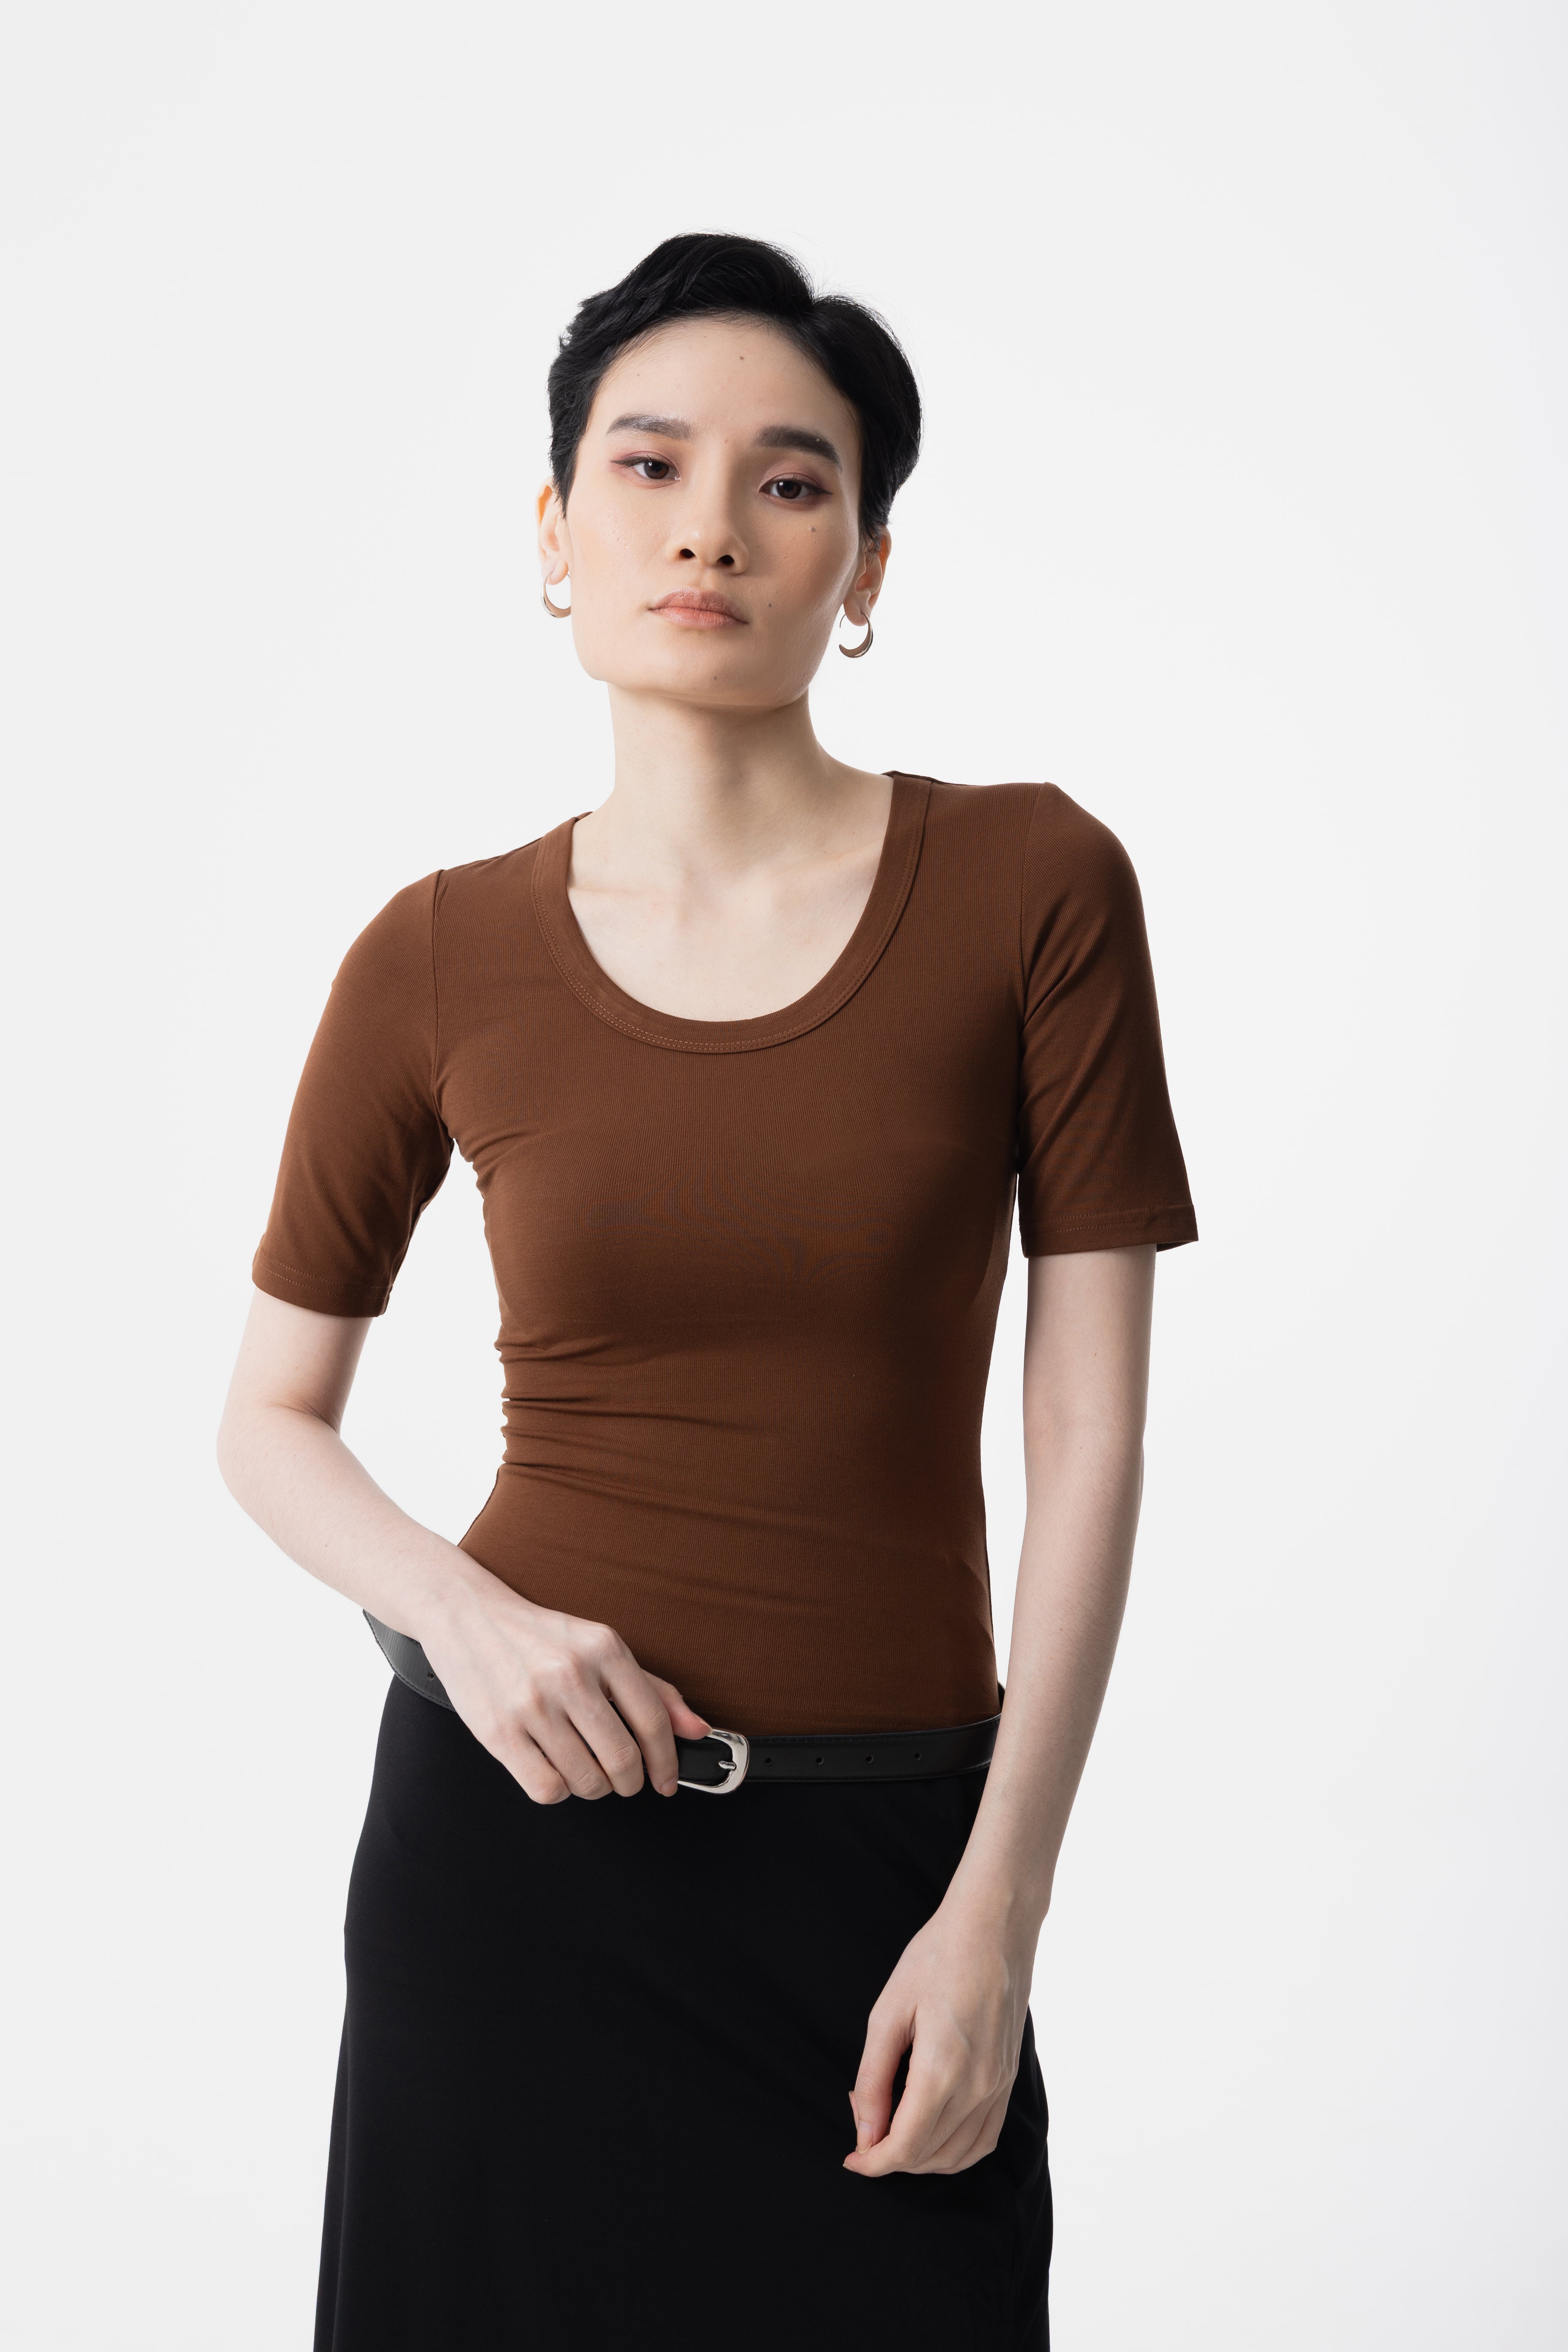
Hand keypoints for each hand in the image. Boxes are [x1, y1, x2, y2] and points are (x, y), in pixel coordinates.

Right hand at [418, 1568, 709, 1805]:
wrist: (467, 1616)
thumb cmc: (536, 1636)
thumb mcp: (599, 1647)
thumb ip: (651, 1689)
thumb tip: (697, 1728)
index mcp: (603, 1648)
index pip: (653, 1721)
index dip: (667, 1762)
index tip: (666, 1781)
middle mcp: (570, 1674)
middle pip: (623, 1759)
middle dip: (630, 1782)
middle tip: (623, 1779)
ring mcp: (533, 1704)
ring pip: (586, 1780)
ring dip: (593, 1787)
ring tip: (584, 1768)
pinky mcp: (499, 1732)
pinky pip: (547, 1789)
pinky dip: (559, 1790)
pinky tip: (555, 1769)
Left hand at [844, 1895, 1035, 2176]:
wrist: (993, 1925)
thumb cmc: (937, 1958)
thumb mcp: (888, 2012)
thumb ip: (873, 2079)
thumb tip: (864, 2132)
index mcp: (943, 2070)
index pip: (906, 2146)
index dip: (874, 2162)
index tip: (851, 2158)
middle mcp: (977, 2087)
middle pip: (929, 2155)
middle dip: (890, 2157)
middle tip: (864, 2127)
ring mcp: (999, 2085)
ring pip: (959, 2155)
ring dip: (922, 2159)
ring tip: (893, 2134)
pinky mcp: (1010, 2078)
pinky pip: (985, 2138)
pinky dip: (956, 2152)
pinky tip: (933, 2137)